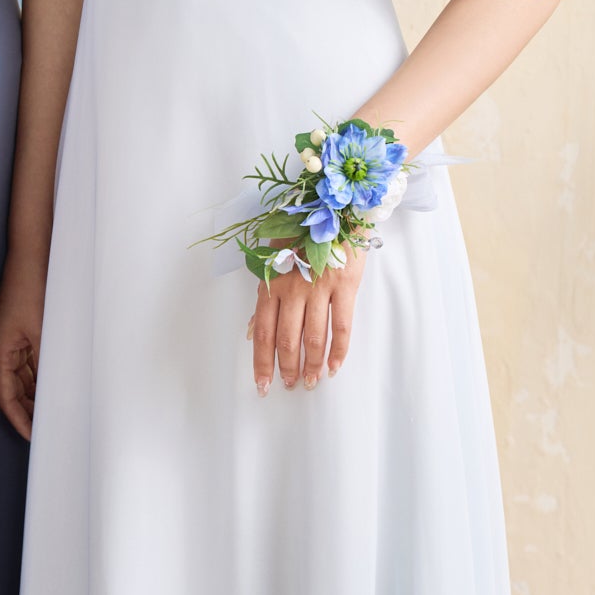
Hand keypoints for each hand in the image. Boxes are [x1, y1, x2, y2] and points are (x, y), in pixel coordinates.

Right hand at [0, 255, 45, 439]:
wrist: (34, 253)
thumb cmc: (35, 288)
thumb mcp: (45, 331)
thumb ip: (47, 363)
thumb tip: (56, 394)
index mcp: (0, 351)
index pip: (7, 397)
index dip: (20, 420)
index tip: (35, 437)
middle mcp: (3, 349)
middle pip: (15, 391)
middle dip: (30, 412)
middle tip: (51, 431)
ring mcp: (14, 340)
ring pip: (25, 379)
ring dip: (38, 396)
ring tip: (58, 414)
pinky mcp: (25, 331)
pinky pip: (32, 363)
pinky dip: (44, 378)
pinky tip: (59, 387)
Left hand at [248, 243, 366, 394]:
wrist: (334, 208)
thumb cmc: (300, 235)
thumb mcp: (273, 261)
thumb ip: (264, 298)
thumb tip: (249, 333)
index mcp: (271, 284)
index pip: (262, 332)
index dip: (262, 362)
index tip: (262, 384)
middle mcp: (292, 288)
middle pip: (287, 339)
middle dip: (287, 367)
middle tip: (290, 386)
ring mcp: (319, 287)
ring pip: (313, 337)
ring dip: (312, 364)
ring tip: (311, 382)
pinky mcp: (345, 285)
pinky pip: (342, 325)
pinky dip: (339, 350)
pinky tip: (335, 366)